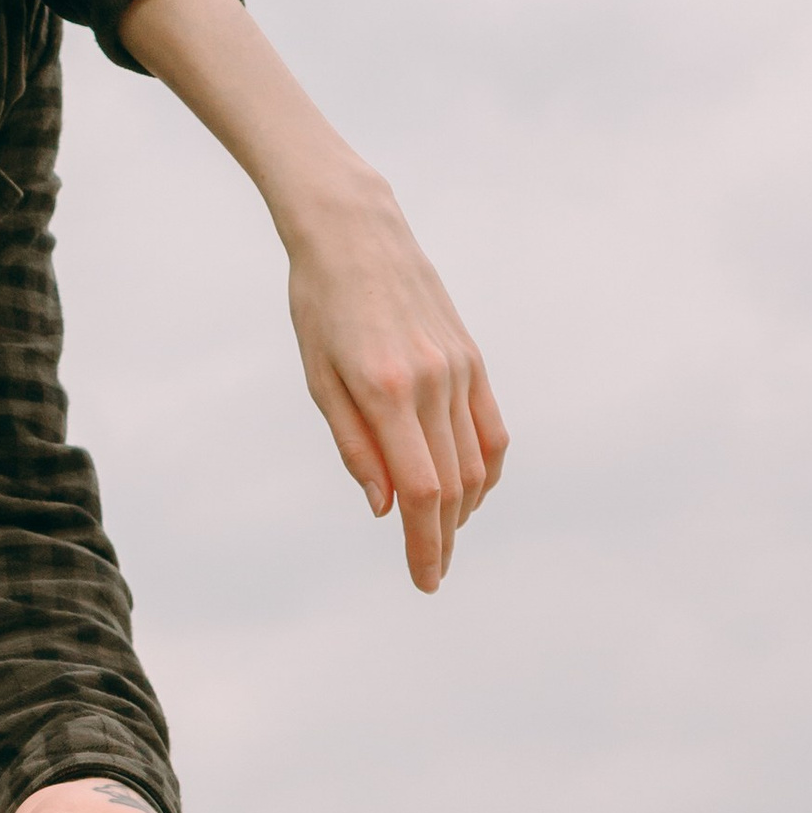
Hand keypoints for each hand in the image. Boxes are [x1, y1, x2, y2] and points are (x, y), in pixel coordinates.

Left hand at [112, 0, 506, 593]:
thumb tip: (388, 510)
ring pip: (477, 462)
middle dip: (443, 540)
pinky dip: (486, 469)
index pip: (421, 491)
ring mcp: (459, 368)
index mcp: (385, 391)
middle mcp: (432, 382)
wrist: (355, 230)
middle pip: (454, 487)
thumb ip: (356, 447)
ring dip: (464, 511)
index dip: (425, 545)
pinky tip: (470, 492)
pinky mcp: (472, 356)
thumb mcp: (319, 378)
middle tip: (430, 574)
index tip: (424, 582)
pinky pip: (493, 429)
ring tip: (442, 538)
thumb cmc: (319, 303)